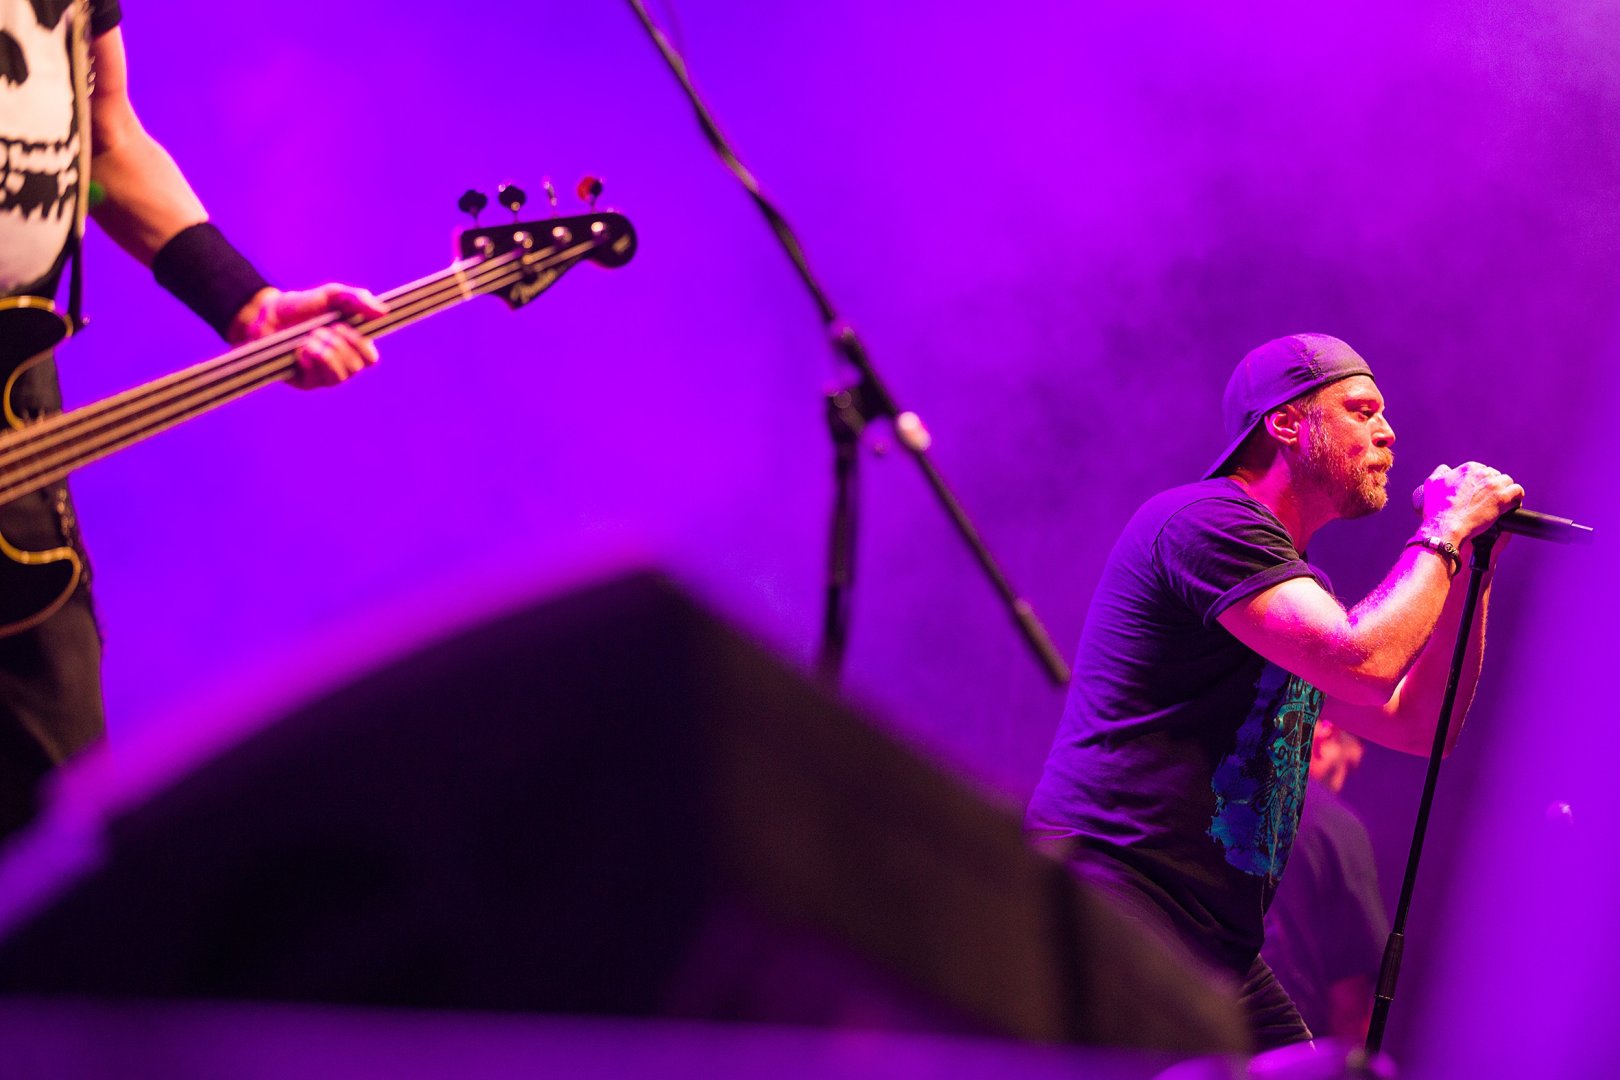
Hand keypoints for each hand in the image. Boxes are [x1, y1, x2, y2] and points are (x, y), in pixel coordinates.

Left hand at [228, 285, 388, 388]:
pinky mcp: (306, 382)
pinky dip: (310, 359)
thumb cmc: (302, 305)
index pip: (370, 359)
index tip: (343, 327)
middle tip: (320, 330)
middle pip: (356, 367)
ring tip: (309, 338)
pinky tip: (300, 349)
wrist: (268, 314)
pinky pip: (318, 378)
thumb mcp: (331, 295)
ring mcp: (323, 375)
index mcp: (352, 345)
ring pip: (340, 376)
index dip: (362, 346)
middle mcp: (341, 363)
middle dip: (339, 345)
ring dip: (325, 353)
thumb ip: (358, 299)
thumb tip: (384, 312)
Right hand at [1418, 462, 1524, 542]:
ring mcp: (1493, 486)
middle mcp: (1482, 473)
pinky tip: (1511, 505)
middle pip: (1496, 476)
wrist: (1445, 526)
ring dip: (1506, 491)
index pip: (1483, 470)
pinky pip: (1518, 492)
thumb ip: (1440, 472)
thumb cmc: (1437, 508)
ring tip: (1502, 502)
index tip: (1480, 492)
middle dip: (1493, 487)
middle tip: (1489, 500)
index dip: (1482, 482)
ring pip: (1508, 482)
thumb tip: (1446, 469)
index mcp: (1468, 468)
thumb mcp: (1432, 484)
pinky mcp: (1502, 499)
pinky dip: (1516, 499)